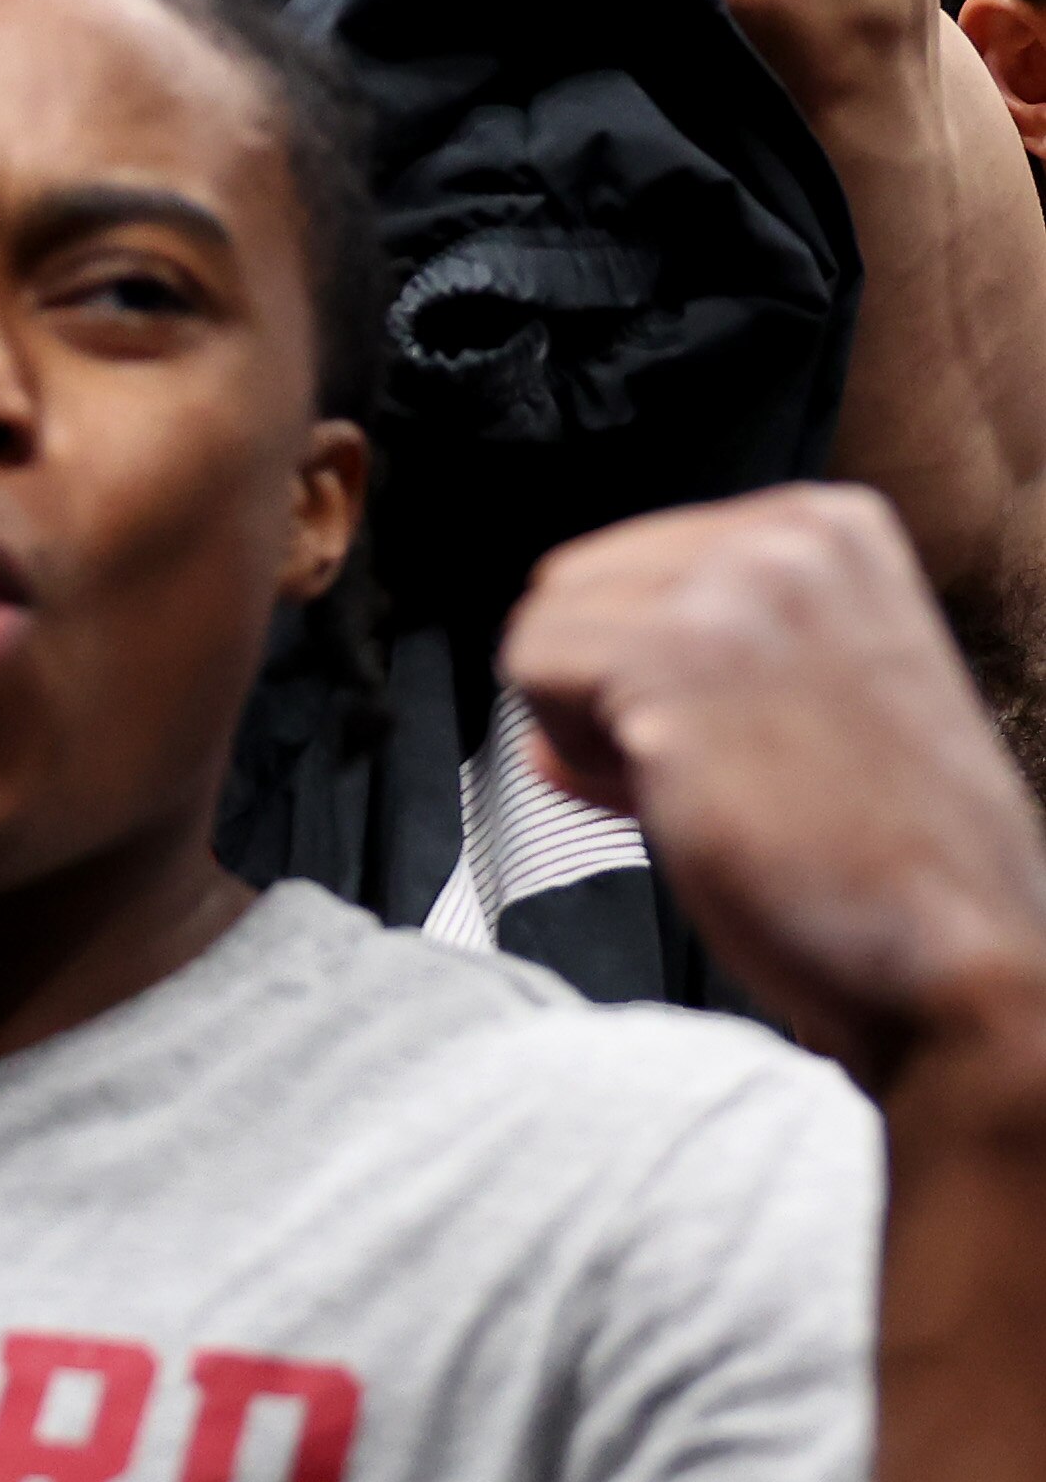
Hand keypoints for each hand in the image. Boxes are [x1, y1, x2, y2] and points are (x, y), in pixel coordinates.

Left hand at [502, 484, 1045, 1082]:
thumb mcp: (808, 715)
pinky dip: (570, 752)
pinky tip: (666, 792)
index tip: (712, 728)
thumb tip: (548, 735)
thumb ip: (687, 681)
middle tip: (692, 769)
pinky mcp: (677, 659)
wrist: (952, 951)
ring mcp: (732, 591)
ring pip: (540, 624)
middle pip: (573, 583)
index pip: (632, 559)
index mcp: (827, 530)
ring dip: (580, 722)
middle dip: (597, 688)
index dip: (637, 666)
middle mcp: (783, 539)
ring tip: (688, 780)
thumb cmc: (892, 857)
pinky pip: (529, 671)